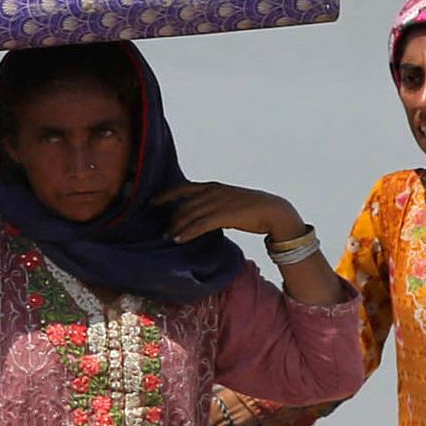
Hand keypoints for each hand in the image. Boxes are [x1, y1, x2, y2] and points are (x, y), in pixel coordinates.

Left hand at [158, 184, 303, 243]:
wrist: (273, 211)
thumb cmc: (252, 208)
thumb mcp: (228, 200)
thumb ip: (213, 203)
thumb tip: (201, 213)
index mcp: (213, 186)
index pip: (184, 188)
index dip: (166, 195)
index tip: (152, 201)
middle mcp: (213, 192)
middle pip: (184, 204)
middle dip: (172, 217)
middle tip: (162, 229)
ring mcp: (218, 203)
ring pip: (190, 215)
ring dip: (176, 227)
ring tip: (167, 237)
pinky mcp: (224, 215)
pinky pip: (200, 225)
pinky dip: (187, 232)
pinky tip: (179, 239)